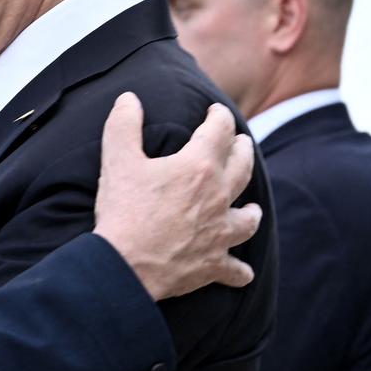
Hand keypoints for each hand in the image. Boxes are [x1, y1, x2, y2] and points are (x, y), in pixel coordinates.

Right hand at [93, 92, 260, 300]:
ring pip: (249, 219)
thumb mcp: (117, 159)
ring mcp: (219, 233)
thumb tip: (129, 98)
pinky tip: (243, 272)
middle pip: (242, 167)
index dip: (219, 116)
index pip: (219, 131)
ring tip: (253, 209)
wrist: (126, 265)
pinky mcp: (214, 264)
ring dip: (252, 212)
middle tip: (242, 143)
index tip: (215, 111)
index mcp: (198, 167)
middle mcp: (218, 197)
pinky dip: (240, 271)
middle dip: (243, 151)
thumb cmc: (123, 210)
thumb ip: (124, 124)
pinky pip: (236, 269)